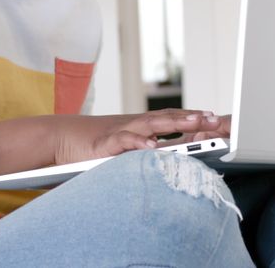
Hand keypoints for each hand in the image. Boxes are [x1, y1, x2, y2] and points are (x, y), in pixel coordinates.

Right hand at [52, 109, 226, 164]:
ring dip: (175, 122)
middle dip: (193, 117)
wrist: (58, 138)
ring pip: (152, 124)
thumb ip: (142, 150)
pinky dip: (138, 142)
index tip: (214, 117)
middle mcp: (133, 125)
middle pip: (168, 118)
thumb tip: (164, 157)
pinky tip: (153, 146)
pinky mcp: (104, 143)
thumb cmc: (90, 145)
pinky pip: (124, 141)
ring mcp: (120, 131)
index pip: (170, 118)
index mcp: (139, 126)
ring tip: (196, 122)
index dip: (192, 117)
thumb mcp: (122, 147)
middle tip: (216, 118)